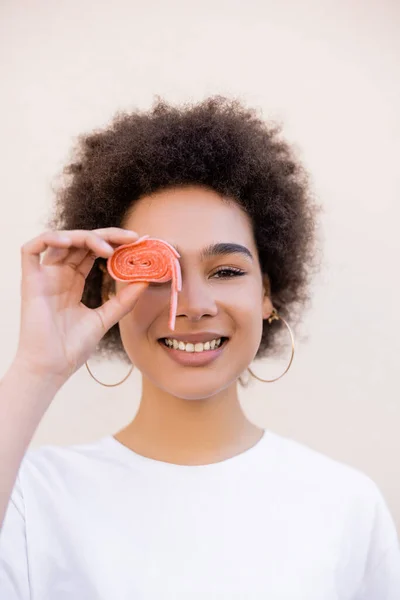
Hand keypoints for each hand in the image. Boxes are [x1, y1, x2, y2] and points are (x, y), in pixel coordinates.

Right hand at [14, 228, 147, 385]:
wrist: (52, 367)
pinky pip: (31, 250)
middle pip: (81, 242)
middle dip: (107, 236)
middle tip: (131, 238)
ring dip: (85, 237)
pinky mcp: (29, 281)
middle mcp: (58, 275)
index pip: (93, 251)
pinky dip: (49, 239)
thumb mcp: (105, 318)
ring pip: (61, 240)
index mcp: (73, 281)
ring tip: (108, 250)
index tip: (137, 242)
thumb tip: (145, 280)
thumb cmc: (72, 347)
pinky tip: (69, 242)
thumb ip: (123, 300)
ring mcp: (43, 277)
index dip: (114, 243)